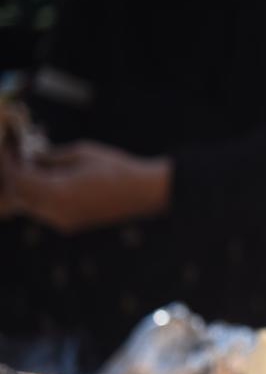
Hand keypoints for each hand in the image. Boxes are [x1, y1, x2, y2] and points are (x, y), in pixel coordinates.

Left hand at [0, 140, 170, 233]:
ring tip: (33, 167)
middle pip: (19, 196)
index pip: (18, 179)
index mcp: (58, 192)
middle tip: (17, 157)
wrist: (144, 192)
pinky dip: (39, 196)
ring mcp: (63, 222)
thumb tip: (28, 157)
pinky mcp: (71, 224)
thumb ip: (50, 157)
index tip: (8, 149)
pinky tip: (48, 181)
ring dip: (26, 187)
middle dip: (14, 177)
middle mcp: (56, 212)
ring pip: (30, 205)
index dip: (9, 163)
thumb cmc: (116, 168)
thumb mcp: (81, 153)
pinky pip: (44, 211)